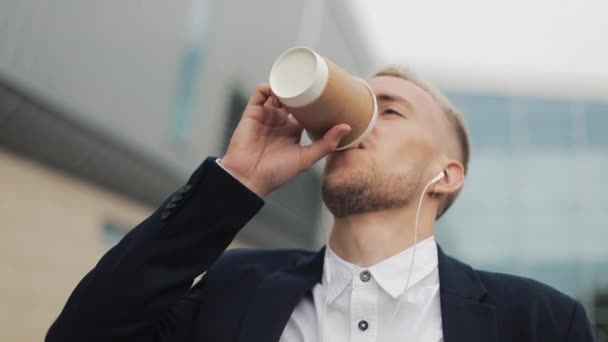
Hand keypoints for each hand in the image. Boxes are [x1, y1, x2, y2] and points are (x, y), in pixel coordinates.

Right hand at [220, 83, 350, 196]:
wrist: (249, 178)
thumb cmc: (277, 173)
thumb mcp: (307, 158)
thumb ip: (326, 144)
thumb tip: (346, 127)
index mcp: (293, 131)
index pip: (307, 111)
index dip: (315, 102)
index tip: (327, 92)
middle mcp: (280, 122)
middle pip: (292, 99)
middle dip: (301, 89)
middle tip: (314, 80)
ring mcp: (266, 116)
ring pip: (277, 93)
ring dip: (286, 86)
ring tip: (296, 82)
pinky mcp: (252, 113)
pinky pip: (259, 93)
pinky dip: (268, 86)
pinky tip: (279, 86)